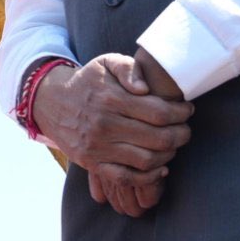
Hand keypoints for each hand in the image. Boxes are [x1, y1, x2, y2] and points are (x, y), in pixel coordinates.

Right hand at [34, 51, 192, 217]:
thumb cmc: (88, 81)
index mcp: (111, 98)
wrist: (52, 102)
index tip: (187, 110)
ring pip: (146, 160)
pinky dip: (149, 178)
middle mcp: (105, 124)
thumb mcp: (106, 63)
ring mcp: (98, 147)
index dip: (180, 113)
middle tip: (185, 130)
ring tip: (173, 145)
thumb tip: (145, 88)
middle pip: (158, 138)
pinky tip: (160, 168)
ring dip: (169, 155)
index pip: (159, 112)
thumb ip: (128, 68)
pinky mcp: (92, 163)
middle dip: (181, 135)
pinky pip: (127, 178)